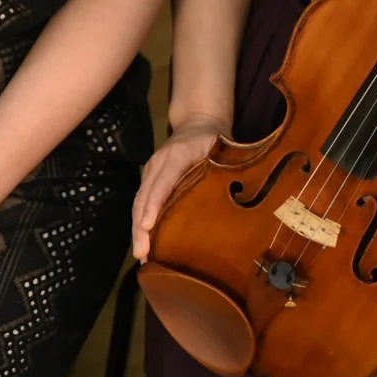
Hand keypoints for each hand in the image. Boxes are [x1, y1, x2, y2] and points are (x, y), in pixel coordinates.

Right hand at [133, 117, 223, 263]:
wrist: (197, 122)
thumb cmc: (214, 139)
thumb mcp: (224, 147)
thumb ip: (228, 168)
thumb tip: (239, 199)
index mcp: (177, 155)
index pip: (163, 182)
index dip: (154, 205)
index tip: (147, 227)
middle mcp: (158, 163)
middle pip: (145, 196)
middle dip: (140, 226)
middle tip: (142, 253)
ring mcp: (151, 171)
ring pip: (139, 201)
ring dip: (137, 228)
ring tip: (141, 254)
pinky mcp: (150, 179)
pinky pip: (141, 202)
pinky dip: (140, 222)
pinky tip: (144, 242)